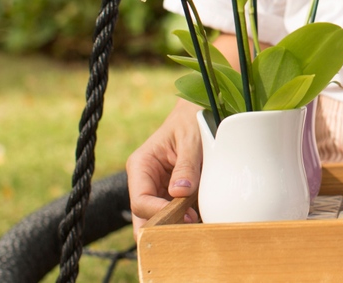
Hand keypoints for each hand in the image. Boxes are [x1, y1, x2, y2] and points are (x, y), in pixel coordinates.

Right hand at [126, 99, 202, 238]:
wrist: (198, 112)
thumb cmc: (191, 120)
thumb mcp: (191, 139)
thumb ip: (186, 165)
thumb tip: (179, 193)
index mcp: (141, 166)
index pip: (140, 202)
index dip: (160, 214)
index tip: (186, 215)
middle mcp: (144, 182)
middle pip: (144, 219)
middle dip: (164, 228)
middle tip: (191, 230)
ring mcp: (157, 190)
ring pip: (158, 221)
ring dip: (177, 226)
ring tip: (200, 223)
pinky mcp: (171, 195)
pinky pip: (174, 214)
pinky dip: (186, 221)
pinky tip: (202, 218)